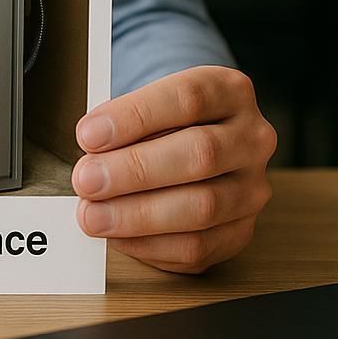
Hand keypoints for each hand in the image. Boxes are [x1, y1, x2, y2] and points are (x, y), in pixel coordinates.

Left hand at [72, 67, 275, 273]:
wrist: (193, 147)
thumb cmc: (161, 124)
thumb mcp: (145, 105)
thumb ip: (121, 124)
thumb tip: (91, 156)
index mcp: (228, 92)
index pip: (188, 98)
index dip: (135, 117)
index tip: (89, 135)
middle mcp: (251, 139)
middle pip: (200, 152)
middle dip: (134, 170)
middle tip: (86, 180)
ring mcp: (251, 188)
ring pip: (202, 206)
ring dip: (137, 214)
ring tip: (93, 214)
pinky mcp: (240, 231)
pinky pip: (198, 246)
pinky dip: (150, 244)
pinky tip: (117, 235)